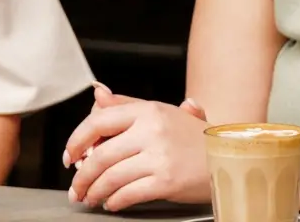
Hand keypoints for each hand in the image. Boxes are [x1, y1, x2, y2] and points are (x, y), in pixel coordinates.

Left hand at [62, 87, 209, 211]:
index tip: (70, 156)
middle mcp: (151, 130)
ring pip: (111, 177)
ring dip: (95, 192)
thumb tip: (98, 96)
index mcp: (148, 110)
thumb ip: (128, 105)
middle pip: (100, 155)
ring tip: (91, 198)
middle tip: (76, 188)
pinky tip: (113, 203)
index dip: (76, 139)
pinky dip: (115, 201)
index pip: (99, 120)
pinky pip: (129, 193)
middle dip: (82, 176)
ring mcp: (159, 156)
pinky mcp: (166, 181)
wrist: (229, 156)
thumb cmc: (194, 138)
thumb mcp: (162, 113)